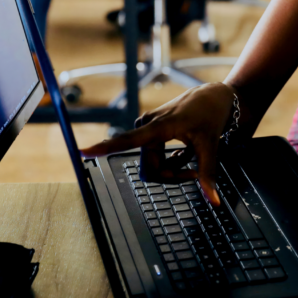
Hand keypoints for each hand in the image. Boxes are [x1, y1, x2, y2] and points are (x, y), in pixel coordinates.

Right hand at [79, 83, 238, 204]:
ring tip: (191, 156)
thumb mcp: (211, 145)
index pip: (128, 140)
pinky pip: (155, 158)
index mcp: (159, 126)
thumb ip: (207, 174)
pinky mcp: (151, 129)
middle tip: (193, 173)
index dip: (105, 147)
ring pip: (153, 166)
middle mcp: (147, 125)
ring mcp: (148, 127)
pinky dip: (172, 161)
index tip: (83, 151)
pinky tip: (185, 151)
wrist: (214, 96)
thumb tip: (214, 201)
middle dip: (171, 176)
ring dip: (173, 168)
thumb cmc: (211, 114)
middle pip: (150, 168)